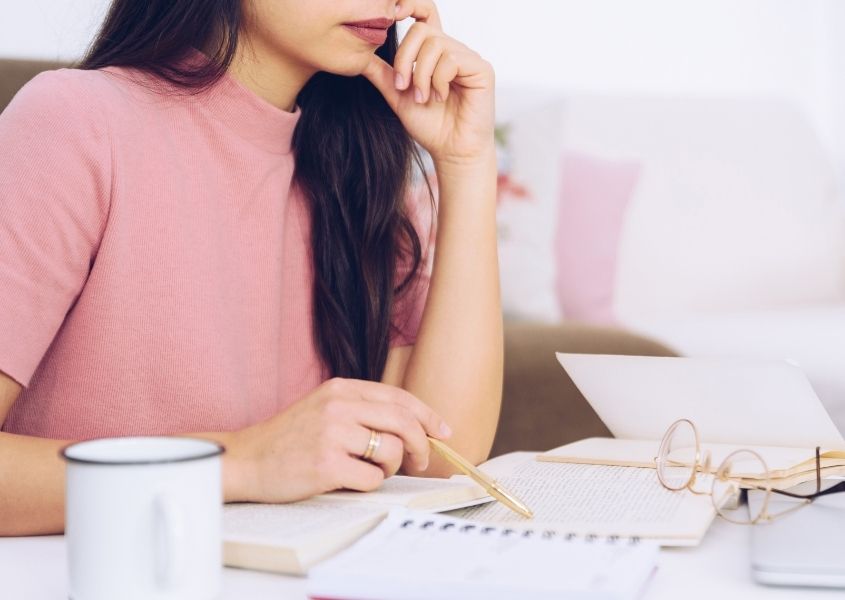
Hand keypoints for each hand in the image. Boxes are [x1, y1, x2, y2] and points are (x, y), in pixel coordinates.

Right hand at [224, 378, 451, 501]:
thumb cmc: (287, 440)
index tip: (443, 431)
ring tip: (370, 471)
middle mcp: (338, 406)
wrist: (244, 460)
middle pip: (403, 421)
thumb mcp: (323, 408)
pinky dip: (369, 484)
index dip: (427, 415)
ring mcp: (332, 434)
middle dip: (421, 444)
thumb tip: (412, 427)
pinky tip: (348, 480)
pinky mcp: (326, 464)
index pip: (397, 397)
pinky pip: (372, 478)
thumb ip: (361, 411)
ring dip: (390, 467)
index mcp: (340, 389)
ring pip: (391, 450)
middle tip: (421, 461)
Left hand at [362, 0, 495, 164]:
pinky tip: (440, 98)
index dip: (411, 6)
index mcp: (434, 54)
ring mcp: (468, 58)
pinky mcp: (481, 69)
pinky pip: (452, 60)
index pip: (424, 17)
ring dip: (421, 75)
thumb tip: (359, 55)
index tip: (393, 14)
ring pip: (436, 45)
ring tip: (423, 98)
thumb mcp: (398, 97)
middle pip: (422, 30)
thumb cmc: (430, 127)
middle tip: (403, 86)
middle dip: (405, 58)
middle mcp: (452, 51)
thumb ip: (382, 75)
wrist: (451, 151)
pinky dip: (438, 80)